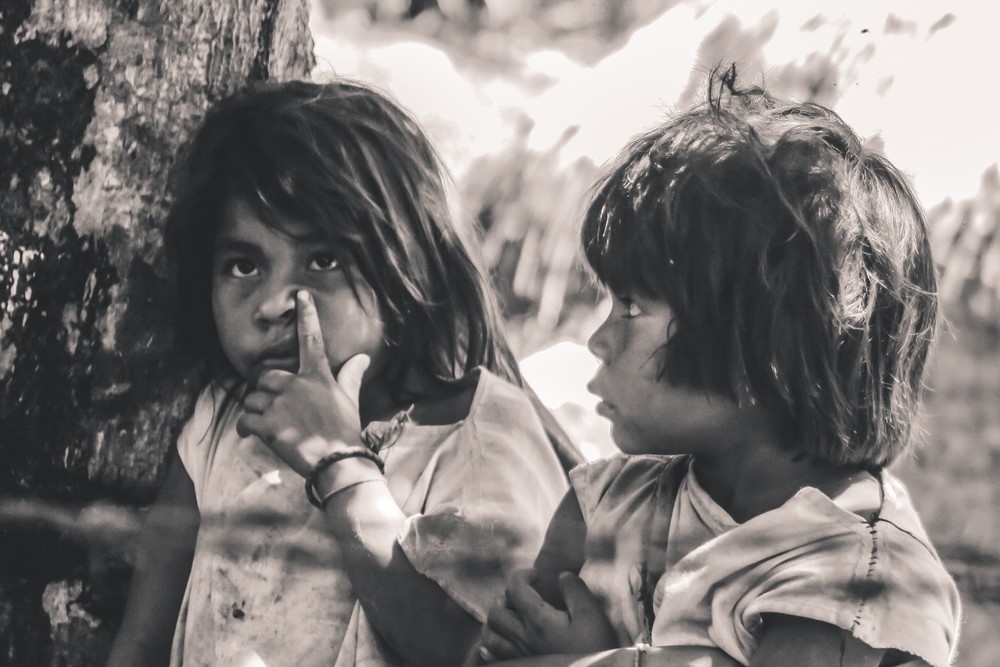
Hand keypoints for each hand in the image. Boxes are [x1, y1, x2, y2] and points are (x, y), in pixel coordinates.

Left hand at [236, 290, 370, 477]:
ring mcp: (281, 405)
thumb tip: (363, 357)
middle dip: (266, 393)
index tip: (301, 295)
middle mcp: (297, 385)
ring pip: (252, 400)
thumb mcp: (349, 399)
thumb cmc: (345, 430)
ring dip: (256, 412)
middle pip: (266, 377)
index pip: (311, 339)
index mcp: (317, 377)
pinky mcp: (269, 426)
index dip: (307, 315)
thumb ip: (351, 375)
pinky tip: (253, 434)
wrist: (338, 461)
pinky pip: (245, 420)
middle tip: (277, 409)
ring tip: (271, 425)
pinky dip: (246, 429)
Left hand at [479, 569, 617, 660]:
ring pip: (489, 636)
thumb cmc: (594, 648)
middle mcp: (522, 638)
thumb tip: (561, 576)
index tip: (537, 576)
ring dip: (496, 622)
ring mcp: (519, 656)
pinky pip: (493, 657)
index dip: (523, 575)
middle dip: (505, 598)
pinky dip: (491, 646)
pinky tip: (501, 642)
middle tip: (523, 597)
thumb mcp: (592, 615)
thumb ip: (575, 591)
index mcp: (538, 621)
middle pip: (496, 612)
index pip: (515, 589)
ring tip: (510, 617)